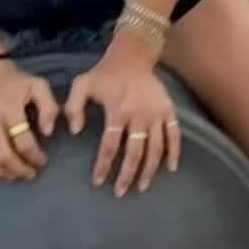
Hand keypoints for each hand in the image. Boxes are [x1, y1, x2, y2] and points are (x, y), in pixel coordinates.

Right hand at [0, 59, 60, 185]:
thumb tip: (48, 132)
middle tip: (30, 173)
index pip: (23, 142)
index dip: (35, 156)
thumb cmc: (15, 82)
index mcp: (9, 109)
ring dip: (0, 173)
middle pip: (3, 155)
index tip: (42, 161)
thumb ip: (48, 107)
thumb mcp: (38, 85)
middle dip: (19, 169)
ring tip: (13, 176)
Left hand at [63, 55, 179, 195]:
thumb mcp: (82, 84)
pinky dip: (174, 152)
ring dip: (149, 169)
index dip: (104, 165)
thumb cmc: (105, 74)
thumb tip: (75, 131)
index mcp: (117, 111)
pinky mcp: (168, 111)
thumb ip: (73, 107)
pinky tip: (170, 169)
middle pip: (134, 152)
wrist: (133, 56)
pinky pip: (174, 135)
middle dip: (127, 175)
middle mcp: (139, 115)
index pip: (110, 145)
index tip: (98, 181)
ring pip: (155, 148)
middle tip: (120, 192)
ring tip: (142, 187)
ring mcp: (156, 114)